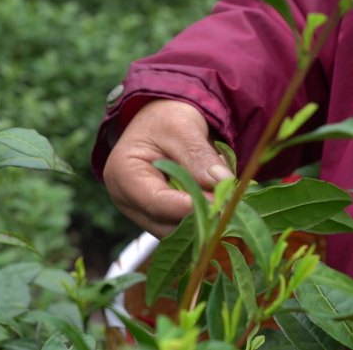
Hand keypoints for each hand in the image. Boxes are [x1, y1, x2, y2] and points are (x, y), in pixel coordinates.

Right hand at [103, 99, 233, 236]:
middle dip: (199, 215)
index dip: (187, 207)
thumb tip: (223, 183)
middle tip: (229, 198)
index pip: (154, 202)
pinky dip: (201, 216)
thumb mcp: (182, 128)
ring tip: (219, 190)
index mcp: (123, 174)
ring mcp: (141, 214)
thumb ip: (200, 156)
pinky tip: (212, 195)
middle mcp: (126, 201)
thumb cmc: (165, 120)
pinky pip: (182, 228)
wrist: (159, 122)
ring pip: (176, 232)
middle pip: (165, 224)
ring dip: (202, 217)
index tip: (219, 203)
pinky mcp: (157, 219)